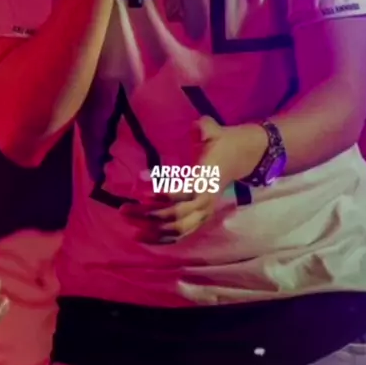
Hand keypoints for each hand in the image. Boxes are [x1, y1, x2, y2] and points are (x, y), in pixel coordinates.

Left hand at [121, 118, 267, 242]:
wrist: (241, 156)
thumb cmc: (222, 142)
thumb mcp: (215, 130)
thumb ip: (204, 128)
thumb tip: (195, 126)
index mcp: (207, 179)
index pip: (184, 192)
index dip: (163, 193)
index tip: (140, 189)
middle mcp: (205, 200)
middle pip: (176, 215)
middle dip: (148, 214)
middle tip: (124, 208)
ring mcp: (204, 212)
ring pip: (177, 229)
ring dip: (151, 229)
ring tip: (128, 222)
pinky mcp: (200, 218)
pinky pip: (181, 234)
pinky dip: (161, 238)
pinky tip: (142, 236)